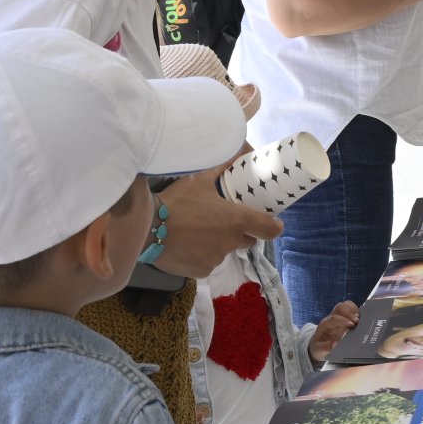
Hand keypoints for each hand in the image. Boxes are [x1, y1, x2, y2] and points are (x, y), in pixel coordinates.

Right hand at [153, 165, 283, 278]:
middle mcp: (231, 242)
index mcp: (237, 220)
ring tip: (197, 232)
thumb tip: (235, 151)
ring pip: (224, 252)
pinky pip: (207, 263)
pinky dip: (201, 256)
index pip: (269, 229)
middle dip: (240, 232)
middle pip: (247, 240)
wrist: (148, 229)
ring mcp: (217, 259)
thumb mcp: (199, 180)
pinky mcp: (201, 272)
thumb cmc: (177, 202)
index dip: (273, 226)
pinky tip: (186, 245)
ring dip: (217, 244)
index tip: (273, 223)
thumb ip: (219, 168)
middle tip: (222, 222)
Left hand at [309, 301, 359, 363]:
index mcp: (325, 325)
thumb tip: (335, 344)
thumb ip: (326, 347)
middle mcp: (332, 318)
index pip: (334, 318)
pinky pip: (352, 309)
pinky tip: (362, 320)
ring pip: (346, 305)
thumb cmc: (320, 347)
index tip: (351, 325)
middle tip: (357, 321)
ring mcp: (339, 316)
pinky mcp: (345, 318)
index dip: (343, 320)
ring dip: (355, 310)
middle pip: (340, 307)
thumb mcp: (320, 350)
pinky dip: (358, 312)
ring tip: (361, 319)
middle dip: (350, 312)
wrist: (319, 345)